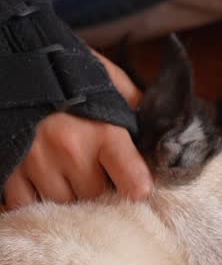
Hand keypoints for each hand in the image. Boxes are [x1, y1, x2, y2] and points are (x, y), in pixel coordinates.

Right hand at [3, 49, 152, 208]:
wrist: (14, 59)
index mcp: (105, 131)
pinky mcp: (10, 171)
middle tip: (95, 171)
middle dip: (100, 189)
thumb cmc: (67, 72)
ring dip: (69, 195)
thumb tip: (164, 132)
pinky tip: (42, 182)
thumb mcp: (109, 82)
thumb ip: (136, 107)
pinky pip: (27, 205)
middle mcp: (72, 151)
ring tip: (67, 173)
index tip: (136, 187)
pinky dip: (35, 201)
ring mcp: (38, 163)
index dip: (138, 188)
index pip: (134, 183)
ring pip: (65, 205)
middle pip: (97, 197)